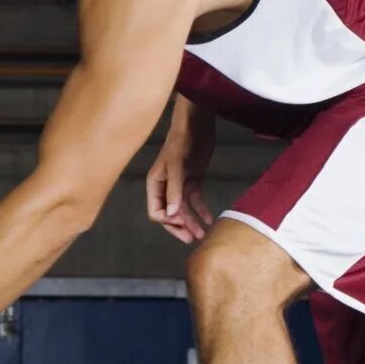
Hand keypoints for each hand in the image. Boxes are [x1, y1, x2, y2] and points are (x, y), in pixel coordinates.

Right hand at [145, 127, 214, 244]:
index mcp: (155, 183)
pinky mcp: (192, 180)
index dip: (168, 220)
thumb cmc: (181, 142)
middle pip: (169, 214)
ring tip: (202, 234)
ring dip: (191, 222)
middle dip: (179, 227)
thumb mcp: (177, 166)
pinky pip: (195, 201)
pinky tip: (209, 219)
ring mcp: (179, 185)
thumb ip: (174, 190)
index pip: (156, 211)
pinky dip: (201, 211)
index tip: (182, 222)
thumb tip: (172, 215)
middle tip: (192, 239)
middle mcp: (165, 187)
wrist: (196, 124)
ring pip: (183, 210)